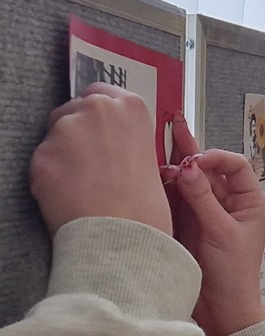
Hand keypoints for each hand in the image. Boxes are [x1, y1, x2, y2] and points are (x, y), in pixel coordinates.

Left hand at [30, 85, 170, 236]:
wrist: (123, 242)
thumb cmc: (145, 211)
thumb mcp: (151, 161)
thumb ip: (125, 138)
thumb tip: (107, 140)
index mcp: (130, 107)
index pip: (100, 93)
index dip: (98, 117)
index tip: (99, 132)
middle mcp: (97, 110)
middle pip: (72, 110)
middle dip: (77, 134)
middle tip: (93, 167)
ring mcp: (66, 131)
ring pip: (54, 136)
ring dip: (62, 156)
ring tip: (84, 187)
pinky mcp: (42, 156)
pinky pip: (42, 162)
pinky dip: (51, 178)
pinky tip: (70, 196)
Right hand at [170, 118, 264, 335]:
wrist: (221, 311)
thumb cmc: (234, 275)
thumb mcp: (221, 232)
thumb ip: (203, 199)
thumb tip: (188, 167)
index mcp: (249, 203)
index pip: (235, 166)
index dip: (216, 158)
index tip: (196, 161)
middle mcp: (228, 204)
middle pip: (209, 170)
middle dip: (190, 153)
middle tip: (171, 124)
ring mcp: (206, 213)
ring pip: (190, 181)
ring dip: (175, 169)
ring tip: (157, 152)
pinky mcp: (187, 224)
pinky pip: (176, 198)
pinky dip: (166, 187)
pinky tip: (153, 174)